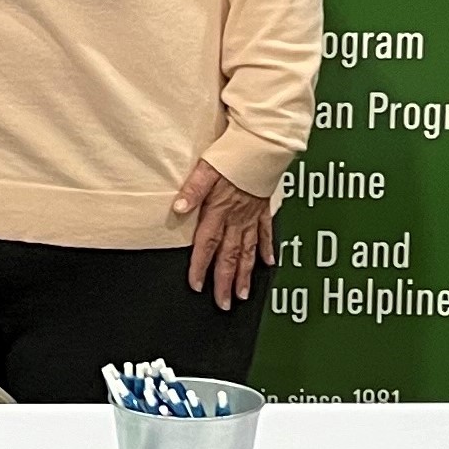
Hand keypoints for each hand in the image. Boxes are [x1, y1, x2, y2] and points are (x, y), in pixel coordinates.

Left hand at [172, 159, 273, 310]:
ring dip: (245, 274)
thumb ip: (193, 190)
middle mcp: (237, 218)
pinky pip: (266, 233)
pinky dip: (267, 249)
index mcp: (219, 210)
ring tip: (243, 294)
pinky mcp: (264, 208)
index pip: (207, 244)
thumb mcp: (207, 168)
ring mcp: (252, 215)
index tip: (197, 285)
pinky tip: (269, 263)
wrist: (264, 145)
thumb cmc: (234, 154)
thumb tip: (178, 208)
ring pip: (248, 251)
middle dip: (226, 281)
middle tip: (224, 304)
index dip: (201, 266)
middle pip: (230, 255)